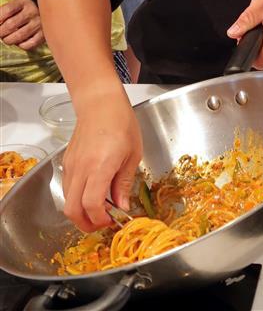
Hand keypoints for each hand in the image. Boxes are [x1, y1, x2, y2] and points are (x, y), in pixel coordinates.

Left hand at [0, 0, 44, 49]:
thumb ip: (3, 12)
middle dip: (0, 32)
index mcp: (23, 2)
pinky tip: (19, 41)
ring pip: (18, 36)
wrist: (44, 12)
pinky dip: (20, 45)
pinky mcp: (43, 35)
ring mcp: (39, 23)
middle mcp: (32, 11)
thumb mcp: (15, 5)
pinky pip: (28, 45)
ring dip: (8, 40)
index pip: (7, 10)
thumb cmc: (24, 10)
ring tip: (7, 38)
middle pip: (10, 25)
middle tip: (0, 33)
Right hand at [62, 89, 141, 231]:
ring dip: (80, 211)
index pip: (91, 205)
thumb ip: (124, 183)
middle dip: (86, 224)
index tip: (112, 220)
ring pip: (67, 200)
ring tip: (100, 207)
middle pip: (72, 210)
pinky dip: (77, 197)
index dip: (100, 219)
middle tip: (103, 222)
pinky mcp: (67, 161)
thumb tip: (122, 207)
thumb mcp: (132, 154)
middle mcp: (81, 169)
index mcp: (100, 167)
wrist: (100, 103)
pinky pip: (67, 187)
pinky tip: (93, 191)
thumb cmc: (121, 123)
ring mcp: (71, 165)